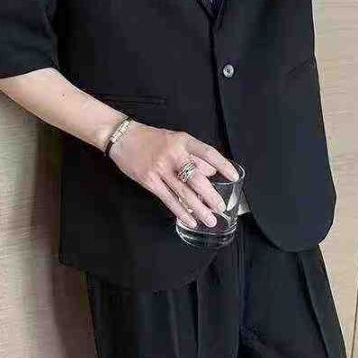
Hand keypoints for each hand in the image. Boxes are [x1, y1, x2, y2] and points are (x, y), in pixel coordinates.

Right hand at [109, 121, 239, 228]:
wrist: (122, 137)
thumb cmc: (151, 138)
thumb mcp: (175, 139)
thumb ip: (193, 155)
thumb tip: (211, 172)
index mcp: (183, 141)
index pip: (208, 153)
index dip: (223, 165)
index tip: (234, 177)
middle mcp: (173, 154)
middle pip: (197, 178)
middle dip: (211, 196)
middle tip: (221, 208)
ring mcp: (160, 168)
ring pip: (184, 192)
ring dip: (199, 208)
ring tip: (210, 220)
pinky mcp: (149, 180)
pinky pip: (168, 199)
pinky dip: (181, 211)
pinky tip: (190, 220)